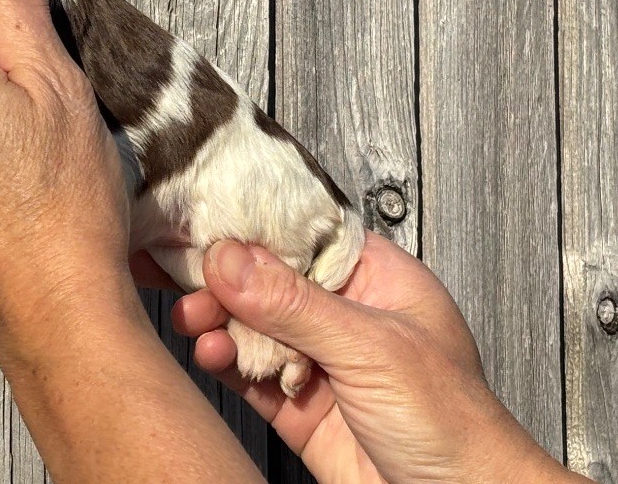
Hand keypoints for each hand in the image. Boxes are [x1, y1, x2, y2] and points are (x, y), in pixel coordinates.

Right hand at [172, 233, 588, 483]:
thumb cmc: (456, 425)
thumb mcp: (372, 350)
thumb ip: (295, 305)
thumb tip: (230, 259)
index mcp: (376, 278)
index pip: (303, 234)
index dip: (253, 225)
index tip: (204, 217)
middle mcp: (343, 313)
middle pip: (268, 279)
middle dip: (224, 278)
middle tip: (186, 276)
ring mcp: (319, 359)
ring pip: (252, 325)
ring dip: (217, 319)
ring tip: (192, 319)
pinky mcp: (297, 404)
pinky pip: (249, 372)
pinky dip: (224, 361)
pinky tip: (210, 353)